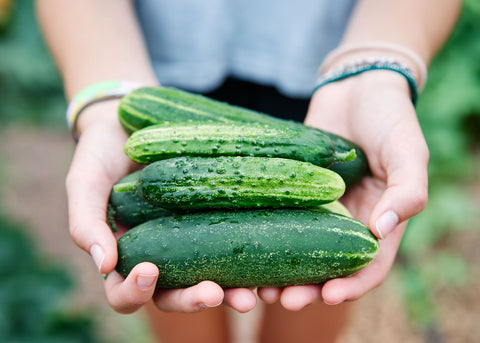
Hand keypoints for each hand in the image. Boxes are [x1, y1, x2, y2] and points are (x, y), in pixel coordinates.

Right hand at [65, 100, 258, 313]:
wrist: (129, 122)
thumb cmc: (100, 154)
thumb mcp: (86, 182)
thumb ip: (86, 220)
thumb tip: (104, 265)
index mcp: (125, 257)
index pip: (127, 294)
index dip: (136, 293)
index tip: (150, 271)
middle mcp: (160, 256)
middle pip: (175, 296)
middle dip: (194, 301)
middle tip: (216, 294)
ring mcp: (189, 239)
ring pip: (209, 278)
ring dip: (230, 292)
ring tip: (250, 295)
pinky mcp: (214, 219)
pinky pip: (230, 243)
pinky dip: (248, 258)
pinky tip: (266, 258)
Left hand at [257, 70, 428, 308]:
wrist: (355, 86)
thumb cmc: (389, 117)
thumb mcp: (408, 151)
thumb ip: (408, 189)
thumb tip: (383, 227)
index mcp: (378, 221)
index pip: (367, 267)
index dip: (350, 287)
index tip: (326, 296)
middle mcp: (345, 220)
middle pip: (325, 267)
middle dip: (305, 288)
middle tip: (282, 298)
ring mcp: (317, 207)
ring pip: (297, 249)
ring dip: (279, 270)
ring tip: (257, 285)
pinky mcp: (294, 189)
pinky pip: (279, 216)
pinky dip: (264, 236)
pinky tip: (245, 246)